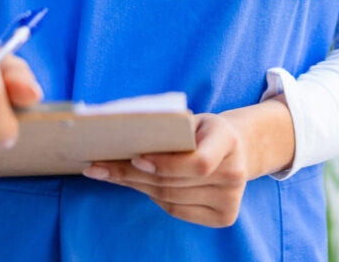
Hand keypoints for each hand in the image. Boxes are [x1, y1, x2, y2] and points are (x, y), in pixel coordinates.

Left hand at [82, 113, 248, 227]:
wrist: (239, 147)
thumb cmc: (205, 129)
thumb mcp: (193, 120)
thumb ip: (170, 129)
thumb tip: (123, 138)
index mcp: (228, 140)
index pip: (197, 162)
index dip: (166, 164)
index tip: (136, 157)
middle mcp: (235, 174)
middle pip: (175, 182)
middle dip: (133, 174)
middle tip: (99, 167)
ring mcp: (231, 200)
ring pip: (170, 198)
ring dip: (136, 185)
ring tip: (108, 174)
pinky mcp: (224, 217)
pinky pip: (177, 210)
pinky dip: (153, 196)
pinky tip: (136, 184)